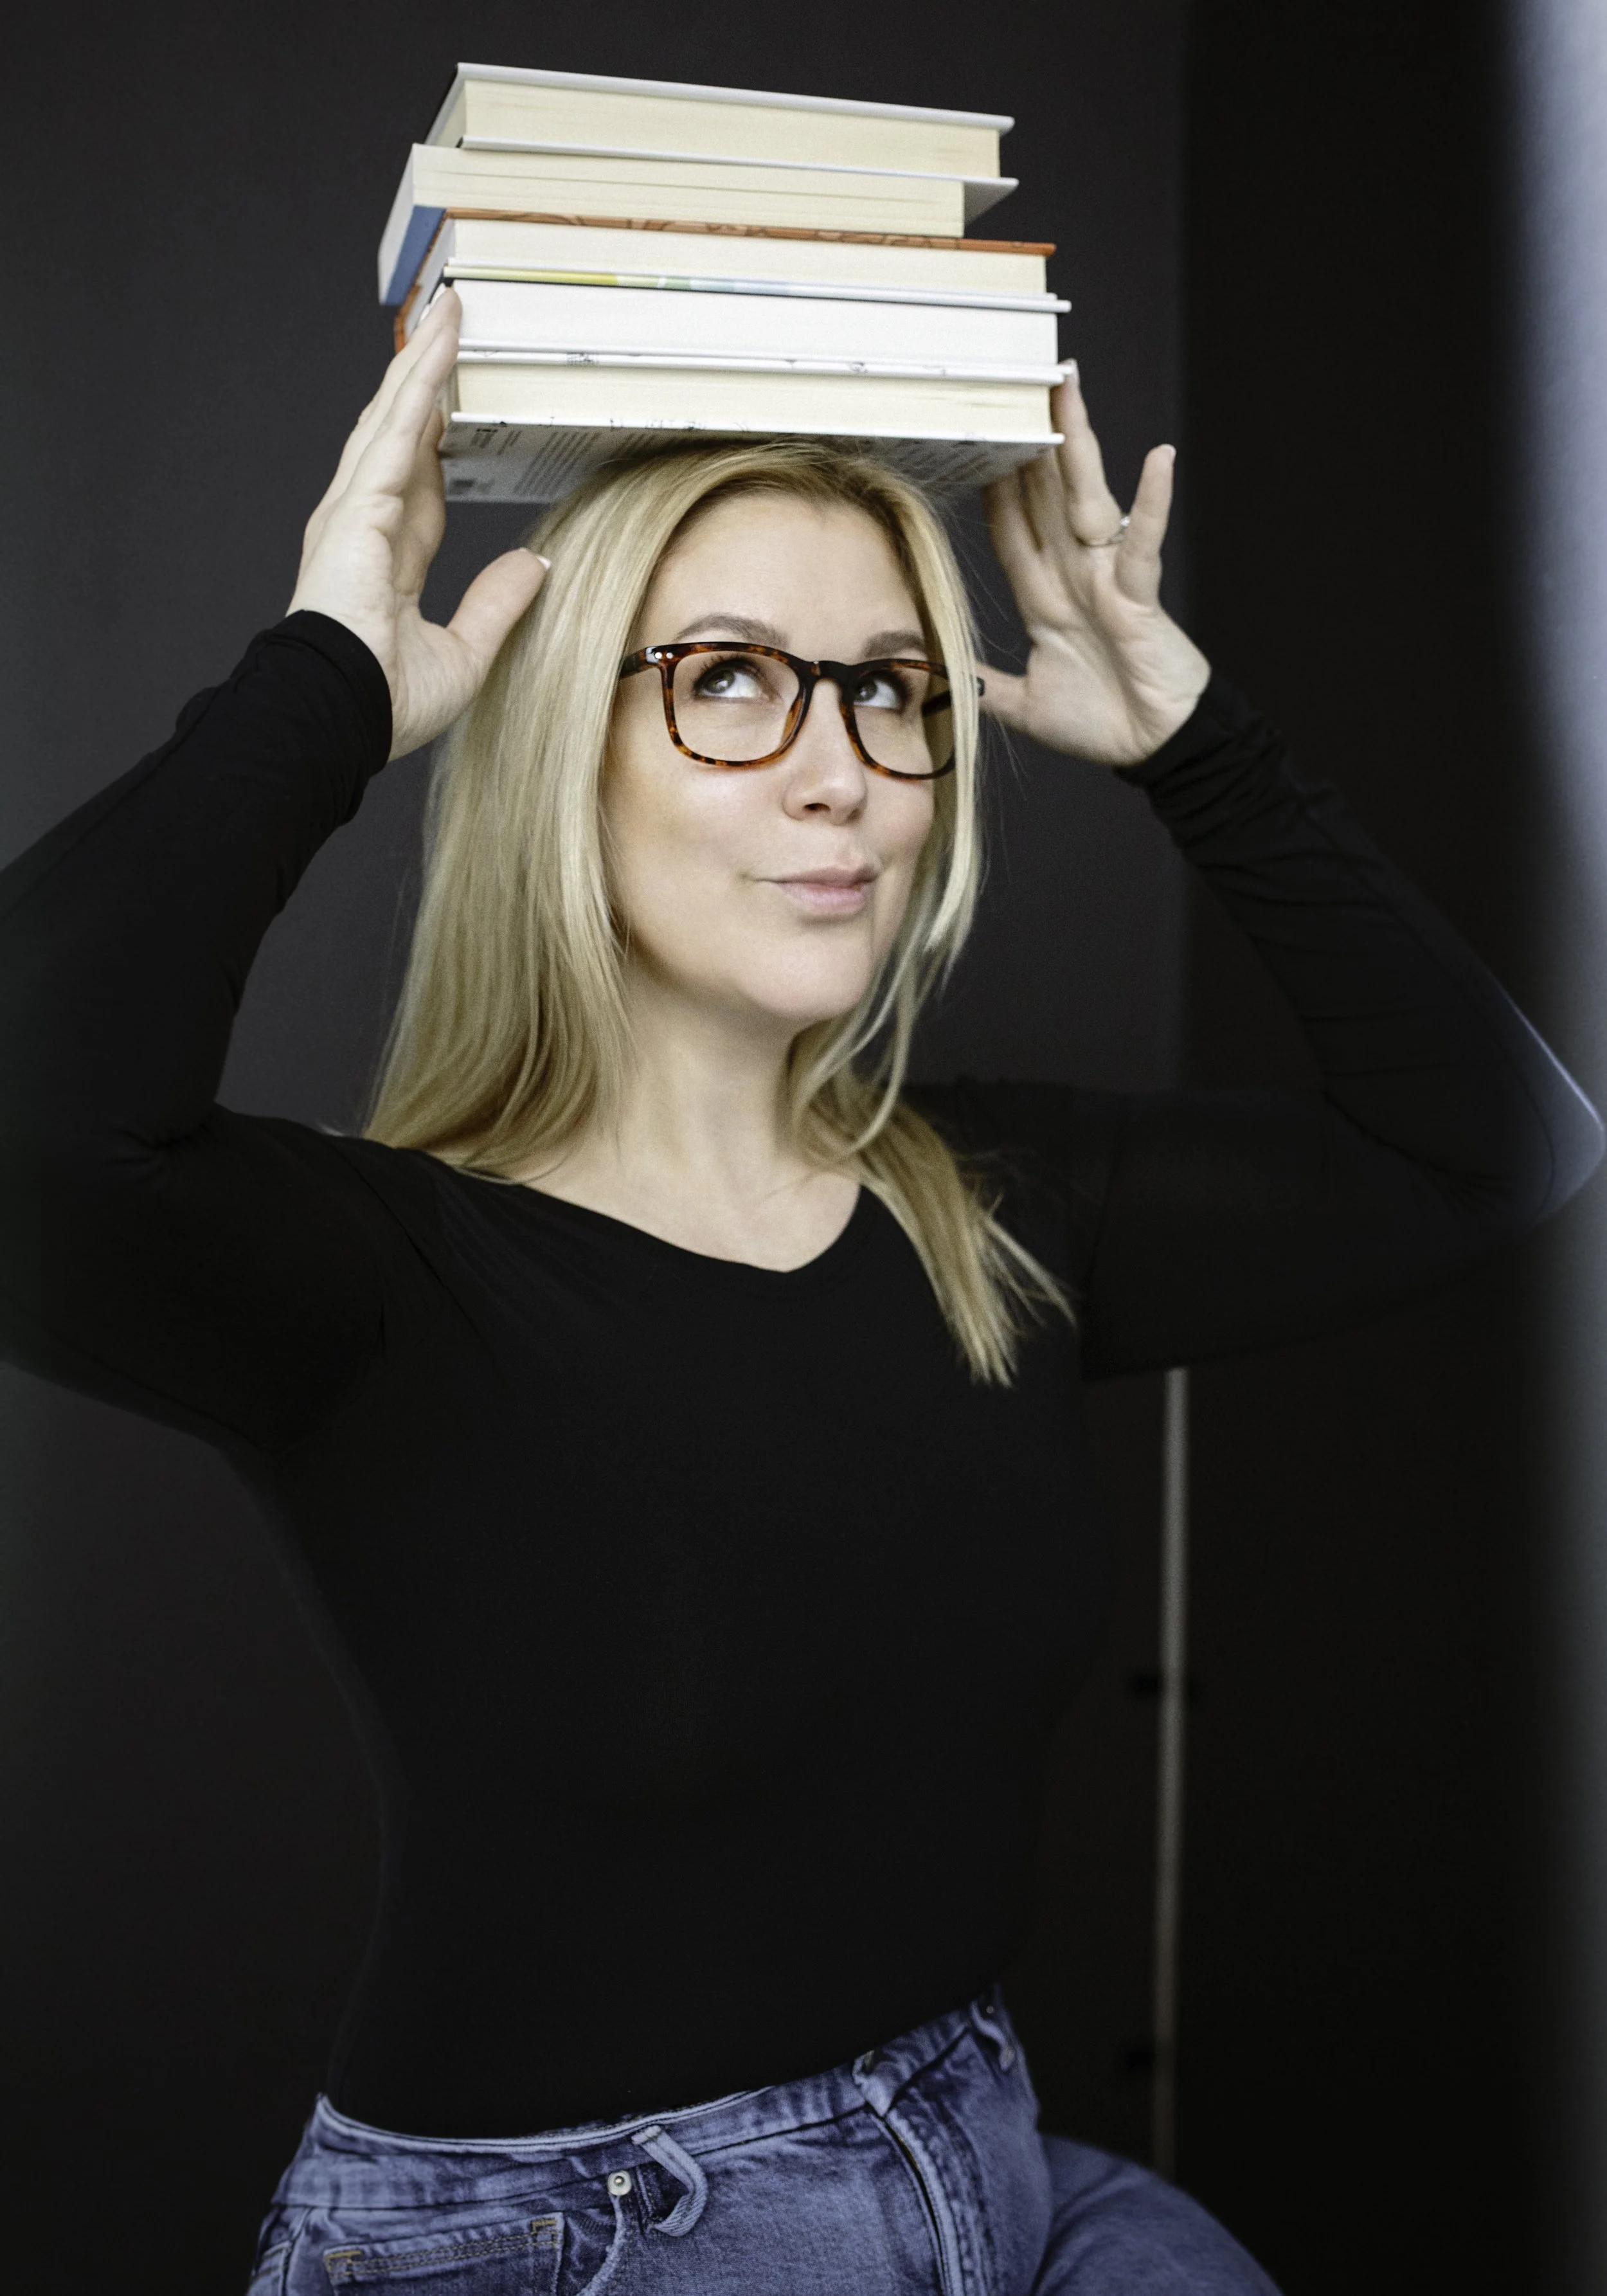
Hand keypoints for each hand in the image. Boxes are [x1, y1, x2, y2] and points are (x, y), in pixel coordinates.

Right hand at [288, 291, 546, 759]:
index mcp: (386, 563)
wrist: (340, 715)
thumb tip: (536, 566)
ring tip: (449, 311)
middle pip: (402, 437)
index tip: (457, 408)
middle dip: (425, 383)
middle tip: (450, 329)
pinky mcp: (357, 503)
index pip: (419, 488)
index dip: (438, 444)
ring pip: (395, 417)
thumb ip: (497, 605)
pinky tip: (440, 340)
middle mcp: (365, 527)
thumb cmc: (384, 702)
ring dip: (423, 362)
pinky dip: (419, 381)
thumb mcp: (465, 655)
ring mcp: (355, 511)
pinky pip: (398, 428)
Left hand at [981, 367, 1210, 766]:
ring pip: (1085, 499)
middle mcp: (1075, 575)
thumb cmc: (1101, 723)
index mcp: (1046, 597)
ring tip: (1069, 387)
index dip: (991, 487)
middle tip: (1017, 382)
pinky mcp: (1140, 596)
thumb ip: (984, 684)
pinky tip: (1160, 457)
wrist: (1153, 750)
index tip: (970, 442)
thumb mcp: (1024, 705)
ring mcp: (1108, 579)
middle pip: (1043, 495)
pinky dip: (1153, 503)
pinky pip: (1143, 544)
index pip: (1010, 529)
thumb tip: (939, 673)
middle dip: (1030, 441)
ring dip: (1078, 443)